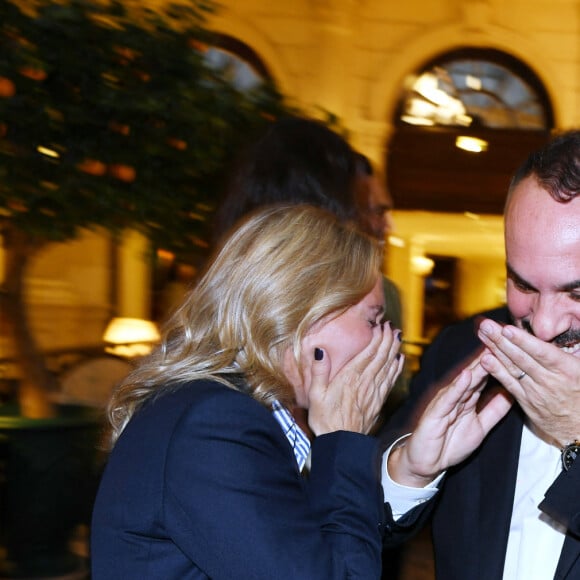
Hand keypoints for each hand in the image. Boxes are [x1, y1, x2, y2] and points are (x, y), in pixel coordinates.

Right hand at [306, 324, 403, 435]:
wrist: (341, 443)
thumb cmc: (325, 419)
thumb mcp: (315, 394)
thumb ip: (319, 370)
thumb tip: (319, 350)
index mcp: (350, 377)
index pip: (369, 353)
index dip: (377, 338)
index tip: (382, 325)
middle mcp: (365, 382)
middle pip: (381, 356)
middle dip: (388, 339)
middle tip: (392, 326)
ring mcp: (374, 392)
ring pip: (388, 366)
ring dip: (394, 350)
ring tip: (398, 337)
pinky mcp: (378, 402)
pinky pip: (390, 380)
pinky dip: (396, 368)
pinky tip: (399, 360)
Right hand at [388, 357, 511, 486]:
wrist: (426, 463)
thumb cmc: (449, 444)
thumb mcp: (480, 427)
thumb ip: (494, 411)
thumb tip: (511, 393)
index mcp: (467, 398)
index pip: (484, 376)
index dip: (496, 362)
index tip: (510, 347)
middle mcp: (456, 395)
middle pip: (474, 373)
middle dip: (486, 357)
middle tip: (499, 338)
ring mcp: (445, 402)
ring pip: (463, 382)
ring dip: (475, 366)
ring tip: (487, 351)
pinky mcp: (436, 412)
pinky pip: (449, 398)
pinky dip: (458, 386)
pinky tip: (466, 375)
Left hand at [478, 318, 579, 446]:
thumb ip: (575, 354)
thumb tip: (571, 337)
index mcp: (567, 370)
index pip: (541, 353)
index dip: (523, 341)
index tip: (506, 329)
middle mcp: (550, 380)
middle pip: (521, 357)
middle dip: (501, 339)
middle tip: (485, 325)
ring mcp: (536, 392)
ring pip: (512, 368)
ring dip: (495, 350)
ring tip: (482, 334)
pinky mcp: (526, 401)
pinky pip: (509, 384)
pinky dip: (496, 371)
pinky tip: (484, 360)